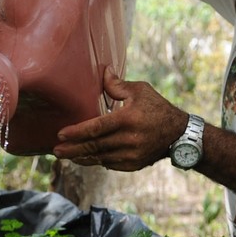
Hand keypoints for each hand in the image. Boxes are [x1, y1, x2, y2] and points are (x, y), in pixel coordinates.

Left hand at [52, 75, 188, 170]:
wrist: (179, 134)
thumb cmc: (158, 108)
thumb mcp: (140, 91)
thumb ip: (118, 85)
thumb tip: (103, 72)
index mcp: (128, 119)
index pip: (96, 128)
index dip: (77, 132)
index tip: (60, 134)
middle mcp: (129, 139)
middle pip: (95, 146)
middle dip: (73, 149)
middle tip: (56, 150)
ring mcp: (132, 155)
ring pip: (100, 158)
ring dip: (82, 157)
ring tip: (66, 155)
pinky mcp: (134, 165)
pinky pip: (110, 164)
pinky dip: (97, 161)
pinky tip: (85, 158)